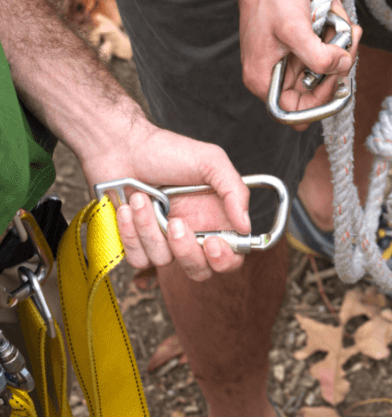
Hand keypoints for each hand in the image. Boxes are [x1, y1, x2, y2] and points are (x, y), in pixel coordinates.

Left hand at [79, 120, 251, 280]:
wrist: (121, 147)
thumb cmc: (166, 151)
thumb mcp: (211, 161)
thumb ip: (235, 191)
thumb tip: (246, 225)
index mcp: (215, 217)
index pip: (231, 255)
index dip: (225, 258)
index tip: (213, 243)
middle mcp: (192, 233)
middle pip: (199, 269)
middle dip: (187, 252)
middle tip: (176, 224)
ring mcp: (164, 240)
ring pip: (163, 261)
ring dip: (150, 228)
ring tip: (143, 198)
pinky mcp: (138, 243)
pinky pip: (138, 258)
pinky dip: (130, 234)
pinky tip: (128, 210)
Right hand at [237, 0, 359, 129]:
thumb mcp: (295, 29)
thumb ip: (319, 57)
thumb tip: (343, 67)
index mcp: (264, 80)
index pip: (295, 112)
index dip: (320, 101)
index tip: (336, 77)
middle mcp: (275, 76)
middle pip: (315, 92)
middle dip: (336, 69)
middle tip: (349, 45)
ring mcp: (288, 62)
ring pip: (324, 72)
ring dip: (339, 51)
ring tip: (347, 27)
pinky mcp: (299, 48)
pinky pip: (324, 54)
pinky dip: (335, 40)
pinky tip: (338, 20)